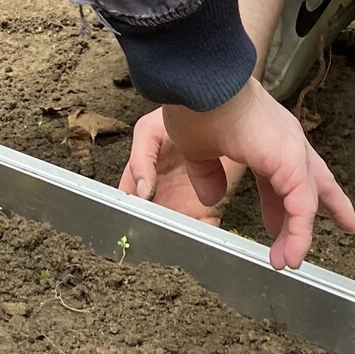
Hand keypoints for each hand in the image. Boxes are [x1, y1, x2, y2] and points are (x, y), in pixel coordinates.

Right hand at [119, 80, 354, 270]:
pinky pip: (301, 206)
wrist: (200, 83)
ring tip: (288, 262)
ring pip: (307, 199)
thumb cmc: (196, 108)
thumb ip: (208, 174)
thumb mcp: (199, 149)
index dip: (290, 197)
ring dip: (297, 233)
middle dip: (330, 205)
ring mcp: (291, 150)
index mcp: (268, 138)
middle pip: (315, 182)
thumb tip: (211, 199)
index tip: (286, 221)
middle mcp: (287, 142)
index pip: (289, 172)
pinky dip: (298, 233)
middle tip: (348, 225)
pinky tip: (290, 255)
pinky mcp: (290, 162)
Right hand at [119, 119, 243, 227]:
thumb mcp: (150, 130)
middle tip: (156, 236)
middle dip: (152, 232)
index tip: (132, 223)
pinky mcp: (210, 209)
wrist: (226, 120)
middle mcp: (161, 194)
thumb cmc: (184, 116)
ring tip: (178, 238)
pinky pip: (204, 228)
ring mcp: (185, 204)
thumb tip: (141, 193)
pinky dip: (203, 235)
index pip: (129, 202)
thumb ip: (139, 160)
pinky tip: (202, 235)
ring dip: (177, 236)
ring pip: (177, 229)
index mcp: (143, 177)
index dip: (128, 215)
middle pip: (153, 222)